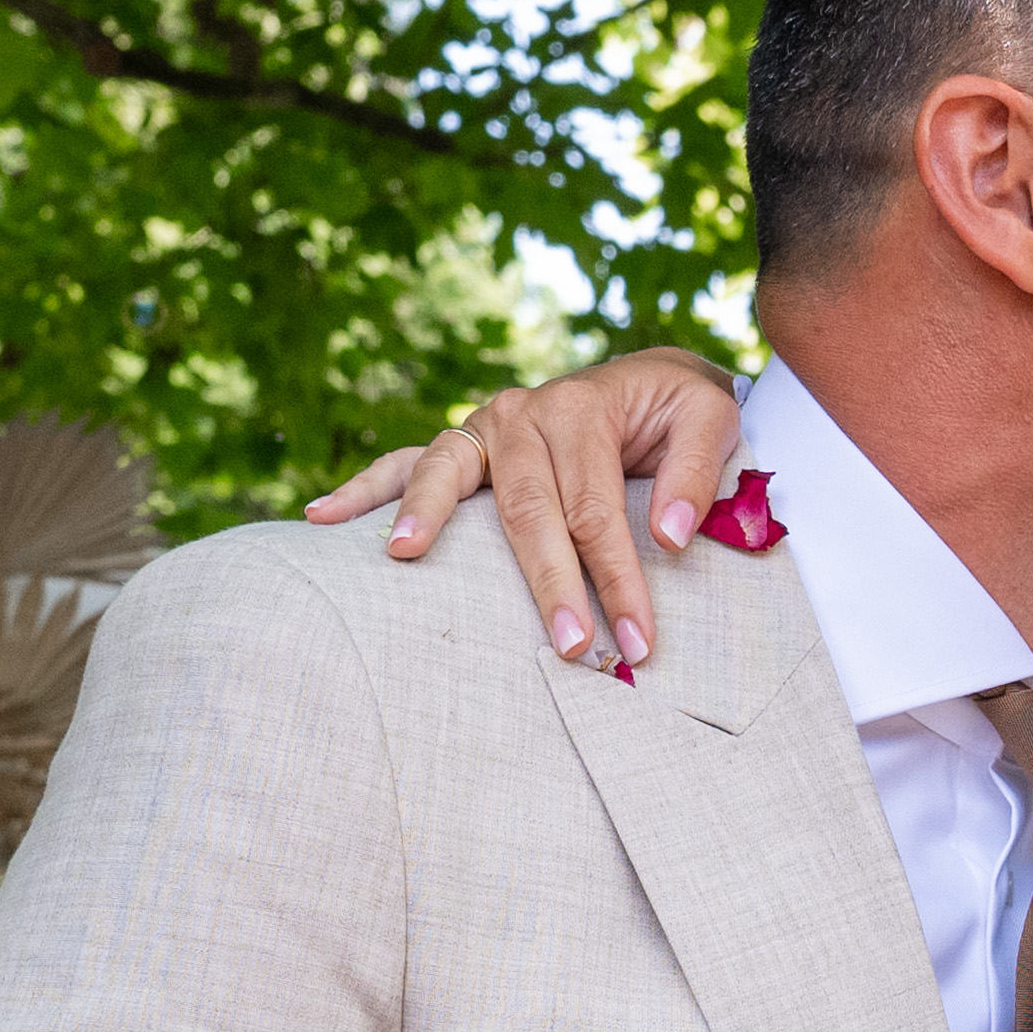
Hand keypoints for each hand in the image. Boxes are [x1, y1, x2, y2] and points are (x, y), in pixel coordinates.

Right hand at [301, 346, 744, 681]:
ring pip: (450, 475)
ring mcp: (484, 427)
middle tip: (570, 649)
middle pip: (528, 508)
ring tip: (403, 557)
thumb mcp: (714, 419)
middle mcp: (524, 411)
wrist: (650, 381)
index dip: (619, 580)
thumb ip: (697, 472)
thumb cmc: (679, 413)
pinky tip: (318, 517)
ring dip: (426, 518)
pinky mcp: (463, 445)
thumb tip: (670, 538)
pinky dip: (361, 487)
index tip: (637, 645)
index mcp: (583, 408)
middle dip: (548, 583)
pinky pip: (406, 463)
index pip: (599, 510)